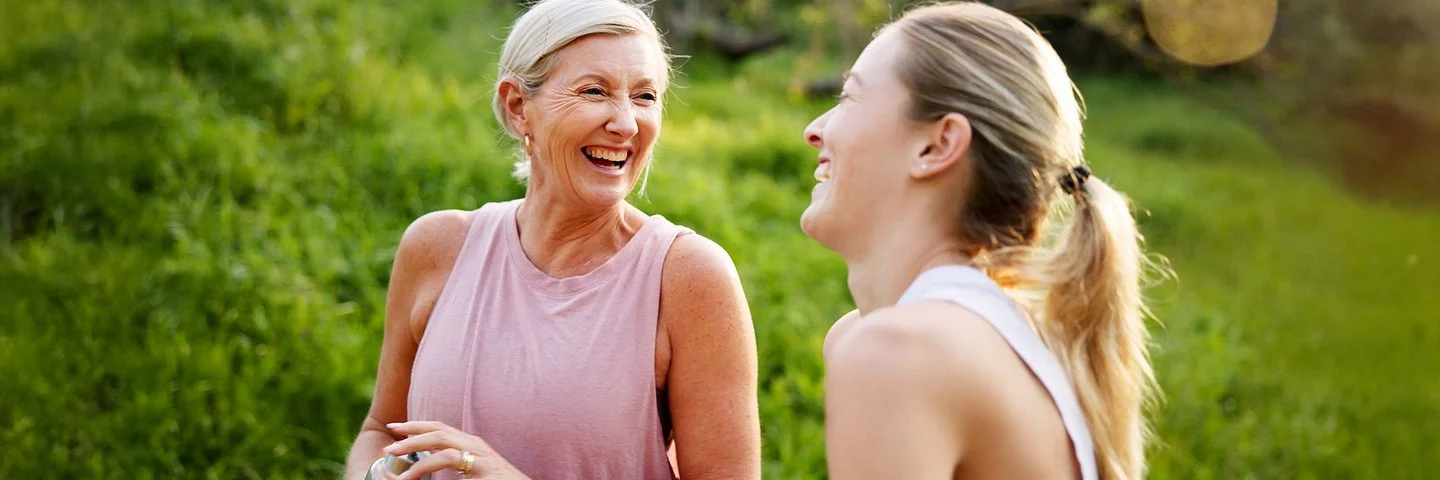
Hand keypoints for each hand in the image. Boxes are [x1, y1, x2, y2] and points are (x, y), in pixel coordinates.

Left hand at [384, 421, 529, 479]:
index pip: (441, 428)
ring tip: (391, 454)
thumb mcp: (475, 474)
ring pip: (440, 441)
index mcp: (472, 445)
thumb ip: (457, 467)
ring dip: (413, 446)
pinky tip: (409, 474)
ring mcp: (480, 454)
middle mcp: (475, 444)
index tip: (397, 428)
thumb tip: (429, 467)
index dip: (418, 425)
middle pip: (438, 428)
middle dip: (411, 429)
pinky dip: (424, 465)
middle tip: (390, 434)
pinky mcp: (482, 466)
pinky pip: (447, 459)